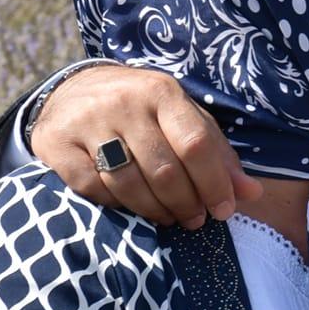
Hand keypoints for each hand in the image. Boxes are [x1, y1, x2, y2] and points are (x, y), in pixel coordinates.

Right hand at [31, 63, 260, 226]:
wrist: (74, 90)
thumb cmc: (144, 112)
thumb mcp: (184, 120)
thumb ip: (218, 155)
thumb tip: (253, 194)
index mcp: (162, 92)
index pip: (196, 144)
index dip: (214, 184)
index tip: (223, 210)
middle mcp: (123, 102)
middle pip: (164, 169)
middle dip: (187, 203)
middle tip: (195, 220)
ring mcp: (86, 121)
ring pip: (129, 183)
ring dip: (155, 211)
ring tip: (169, 217)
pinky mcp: (55, 142)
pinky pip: (92, 188)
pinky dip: (117, 205)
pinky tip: (131, 207)